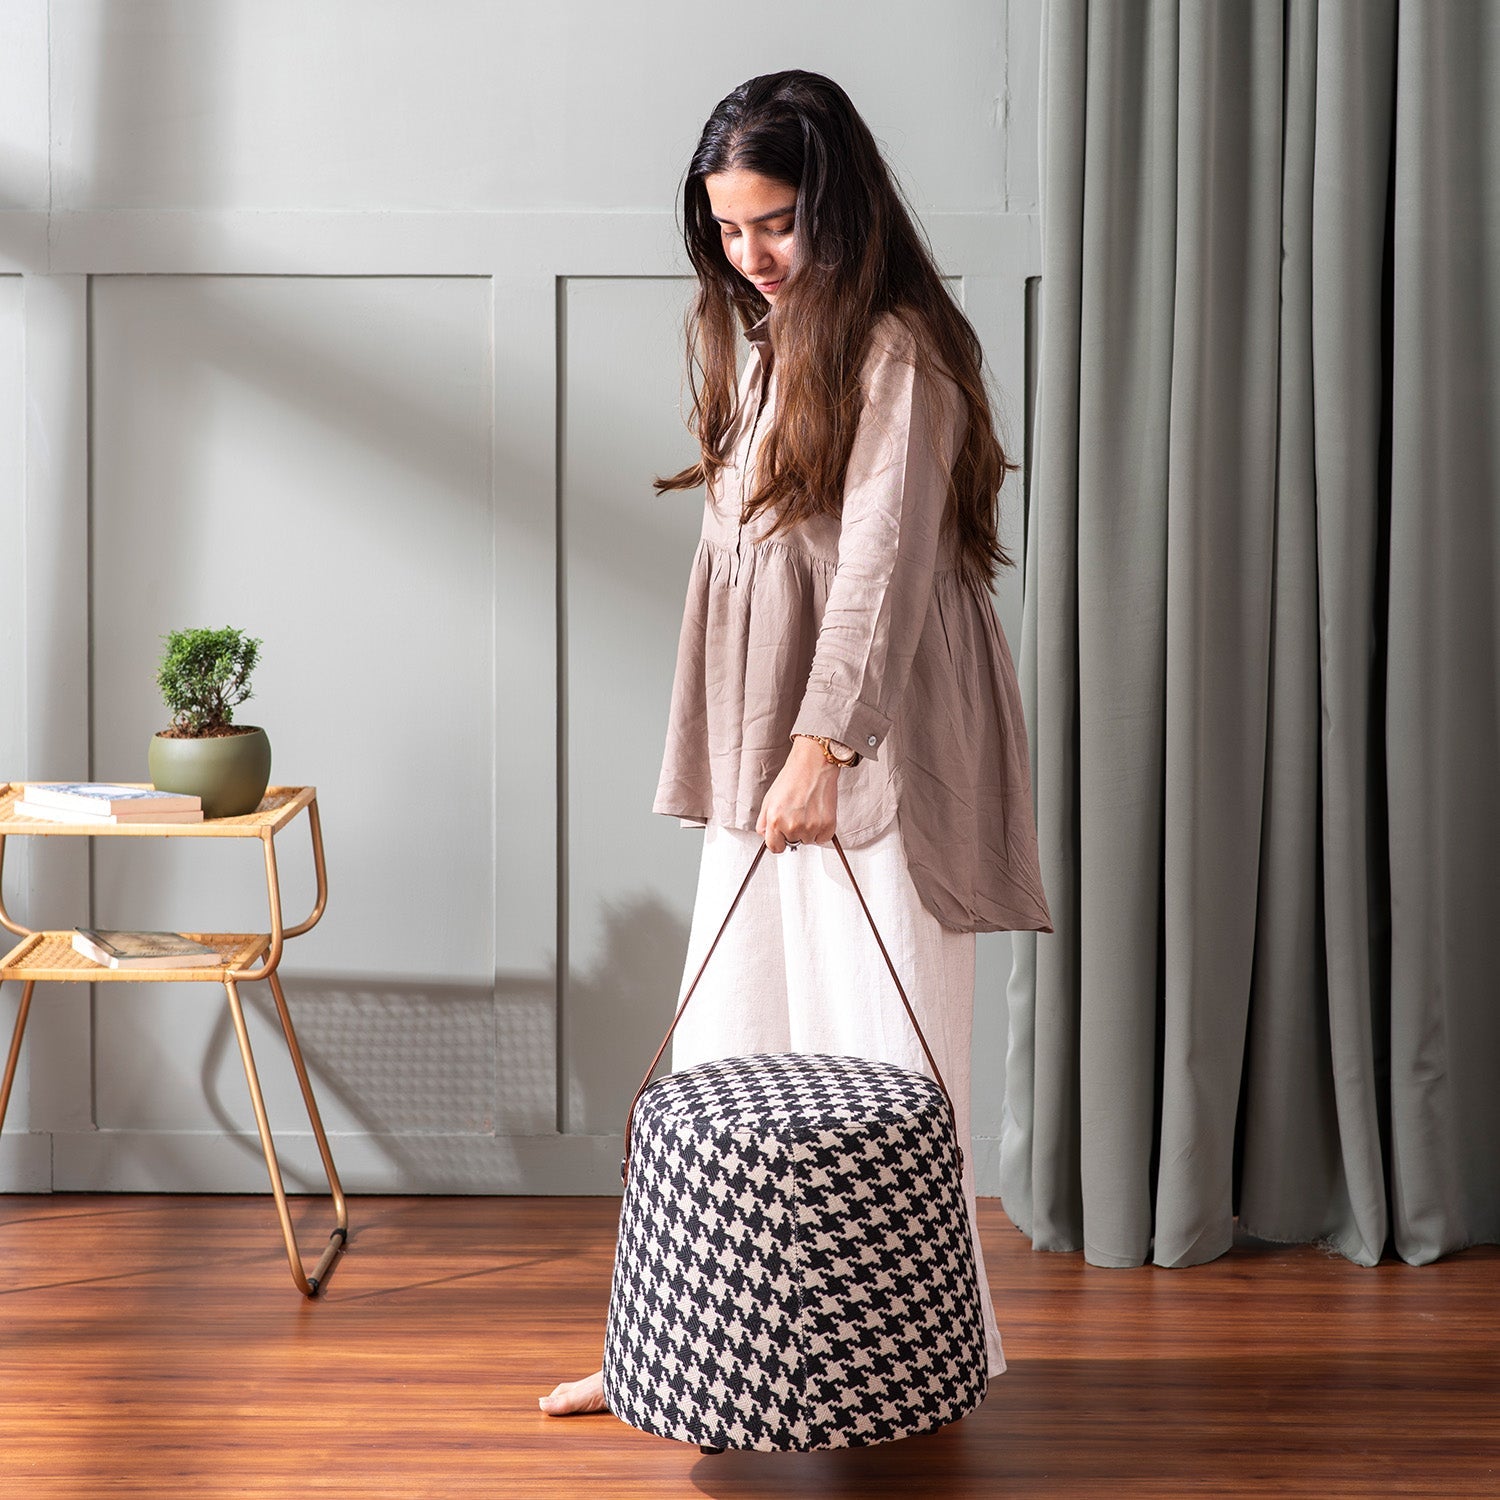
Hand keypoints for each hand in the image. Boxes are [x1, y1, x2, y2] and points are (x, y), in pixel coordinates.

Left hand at [756, 736, 840, 852]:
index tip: (781, 836)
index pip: (775, 848)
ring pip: (808, 840)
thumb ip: (763, 822)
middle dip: (793, 832)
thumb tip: (765, 835)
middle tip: (796, 813)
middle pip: (792, 843)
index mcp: (775, 821)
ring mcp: (811, 827)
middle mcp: (792, 826)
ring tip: (808, 810)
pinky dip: (821, 830)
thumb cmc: (792, 778)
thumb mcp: (769, 799)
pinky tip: (818, 813)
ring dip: (808, 830)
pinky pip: (822, 838)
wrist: (813, 765)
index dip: (778, 841)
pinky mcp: (828, 826)